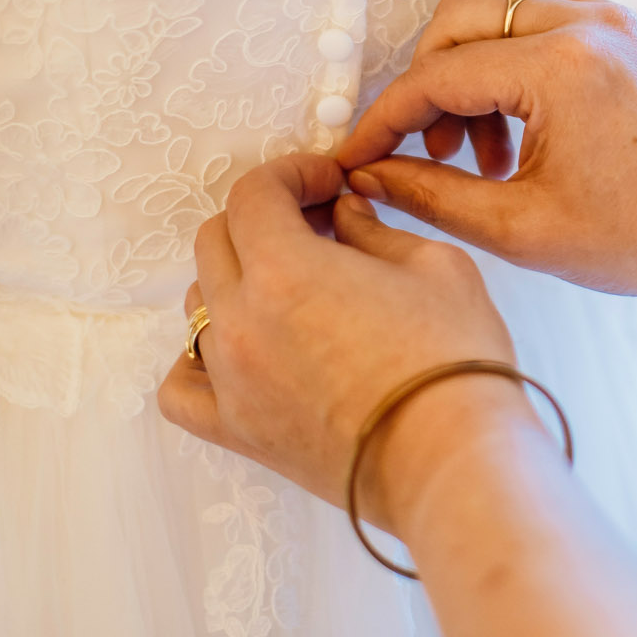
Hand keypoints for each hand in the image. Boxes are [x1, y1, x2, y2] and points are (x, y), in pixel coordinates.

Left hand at [156, 153, 537, 528]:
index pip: (254, 193)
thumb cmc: (454, 362)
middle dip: (264, 218)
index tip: (326, 182)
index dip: (292, 174)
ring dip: (237, 279)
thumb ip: (375, 230)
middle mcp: (241, 321)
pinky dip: (196, 360)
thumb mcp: (435, 266)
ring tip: (291, 289)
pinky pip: (182, 387)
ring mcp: (232, 379)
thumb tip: (345, 215)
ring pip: (198, 304)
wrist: (453, 462)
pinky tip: (238, 350)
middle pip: (218, 240)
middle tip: (317, 226)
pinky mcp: (239, 431)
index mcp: (284, 269)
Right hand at [335, 0, 636, 307]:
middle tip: (433, 153)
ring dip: (479, 72)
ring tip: (491, 156)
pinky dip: (524, 62)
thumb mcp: (523, 229)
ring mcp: (620, 18)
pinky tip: (533, 129)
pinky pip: (555, 19)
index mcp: (559, 67)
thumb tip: (368, 175)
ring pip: (507, 13)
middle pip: (462, 18)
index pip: (437, 76)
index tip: (355, 156)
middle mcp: (588, 23)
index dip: (384, 119)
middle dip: (429, 82)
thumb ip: (432, 195)